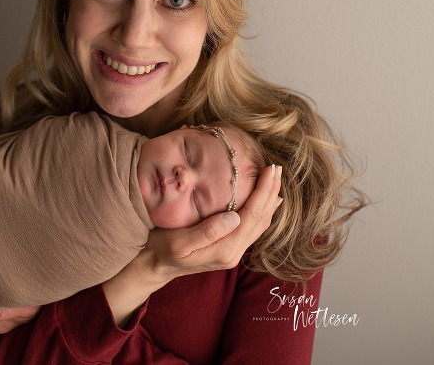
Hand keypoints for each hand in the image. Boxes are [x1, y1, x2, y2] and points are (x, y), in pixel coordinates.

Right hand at [146, 164, 283, 280]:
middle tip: (278, 169)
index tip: (271, 170)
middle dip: (271, 192)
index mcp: (225, 249)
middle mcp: (234, 252)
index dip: (264, 191)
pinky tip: (267, 201)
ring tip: (275, 179)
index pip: (252, 216)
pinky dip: (262, 210)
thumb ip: (208, 232)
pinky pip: (253, 226)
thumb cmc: (162, 249)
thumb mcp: (180, 242)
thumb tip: (236, 217)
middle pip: (261, 219)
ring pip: (260, 223)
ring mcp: (234, 251)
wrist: (155, 265)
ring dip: (269, 200)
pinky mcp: (230, 247)